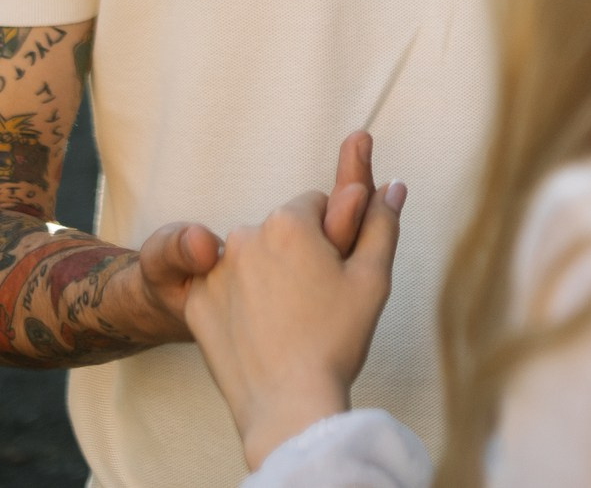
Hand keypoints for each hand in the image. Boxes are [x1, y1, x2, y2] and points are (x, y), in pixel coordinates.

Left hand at [131, 129, 376, 345]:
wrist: (289, 406)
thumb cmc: (336, 340)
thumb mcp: (373, 277)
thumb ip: (382, 223)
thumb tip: (393, 185)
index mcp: (289, 222)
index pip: (317, 204)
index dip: (332, 237)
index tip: (336, 272)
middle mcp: (244, 235)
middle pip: (282, 230)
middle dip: (299, 253)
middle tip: (316, 300)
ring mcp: (215, 271)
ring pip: (252, 258)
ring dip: (268, 274)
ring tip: (289, 320)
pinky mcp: (196, 304)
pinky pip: (224, 287)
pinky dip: (240, 301)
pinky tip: (260, 332)